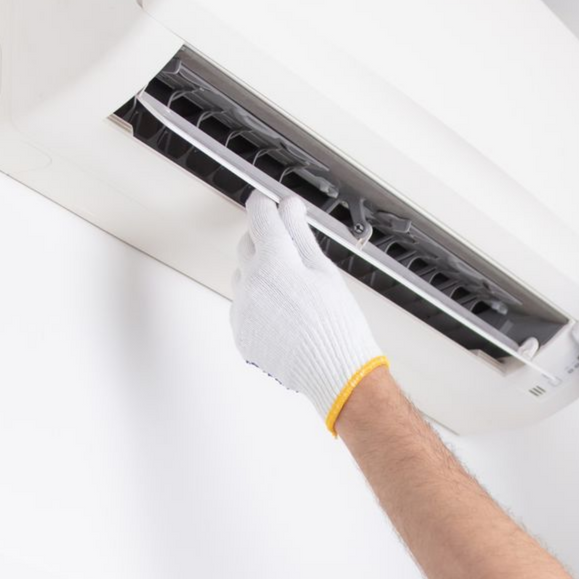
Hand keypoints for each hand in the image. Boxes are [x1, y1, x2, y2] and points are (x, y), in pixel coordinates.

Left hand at [231, 192, 389, 432]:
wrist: (336, 373)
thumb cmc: (337, 324)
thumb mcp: (325, 271)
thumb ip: (299, 233)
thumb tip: (288, 207)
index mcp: (275, 263)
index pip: (259, 216)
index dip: (265, 206)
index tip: (270, 205)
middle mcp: (251, 283)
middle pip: (246, 244)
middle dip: (265, 241)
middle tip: (290, 253)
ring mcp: (243, 310)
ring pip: (243, 276)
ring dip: (260, 274)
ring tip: (291, 294)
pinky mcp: (241, 332)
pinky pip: (243, 306)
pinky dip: (258, 304)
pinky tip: (284, 316)